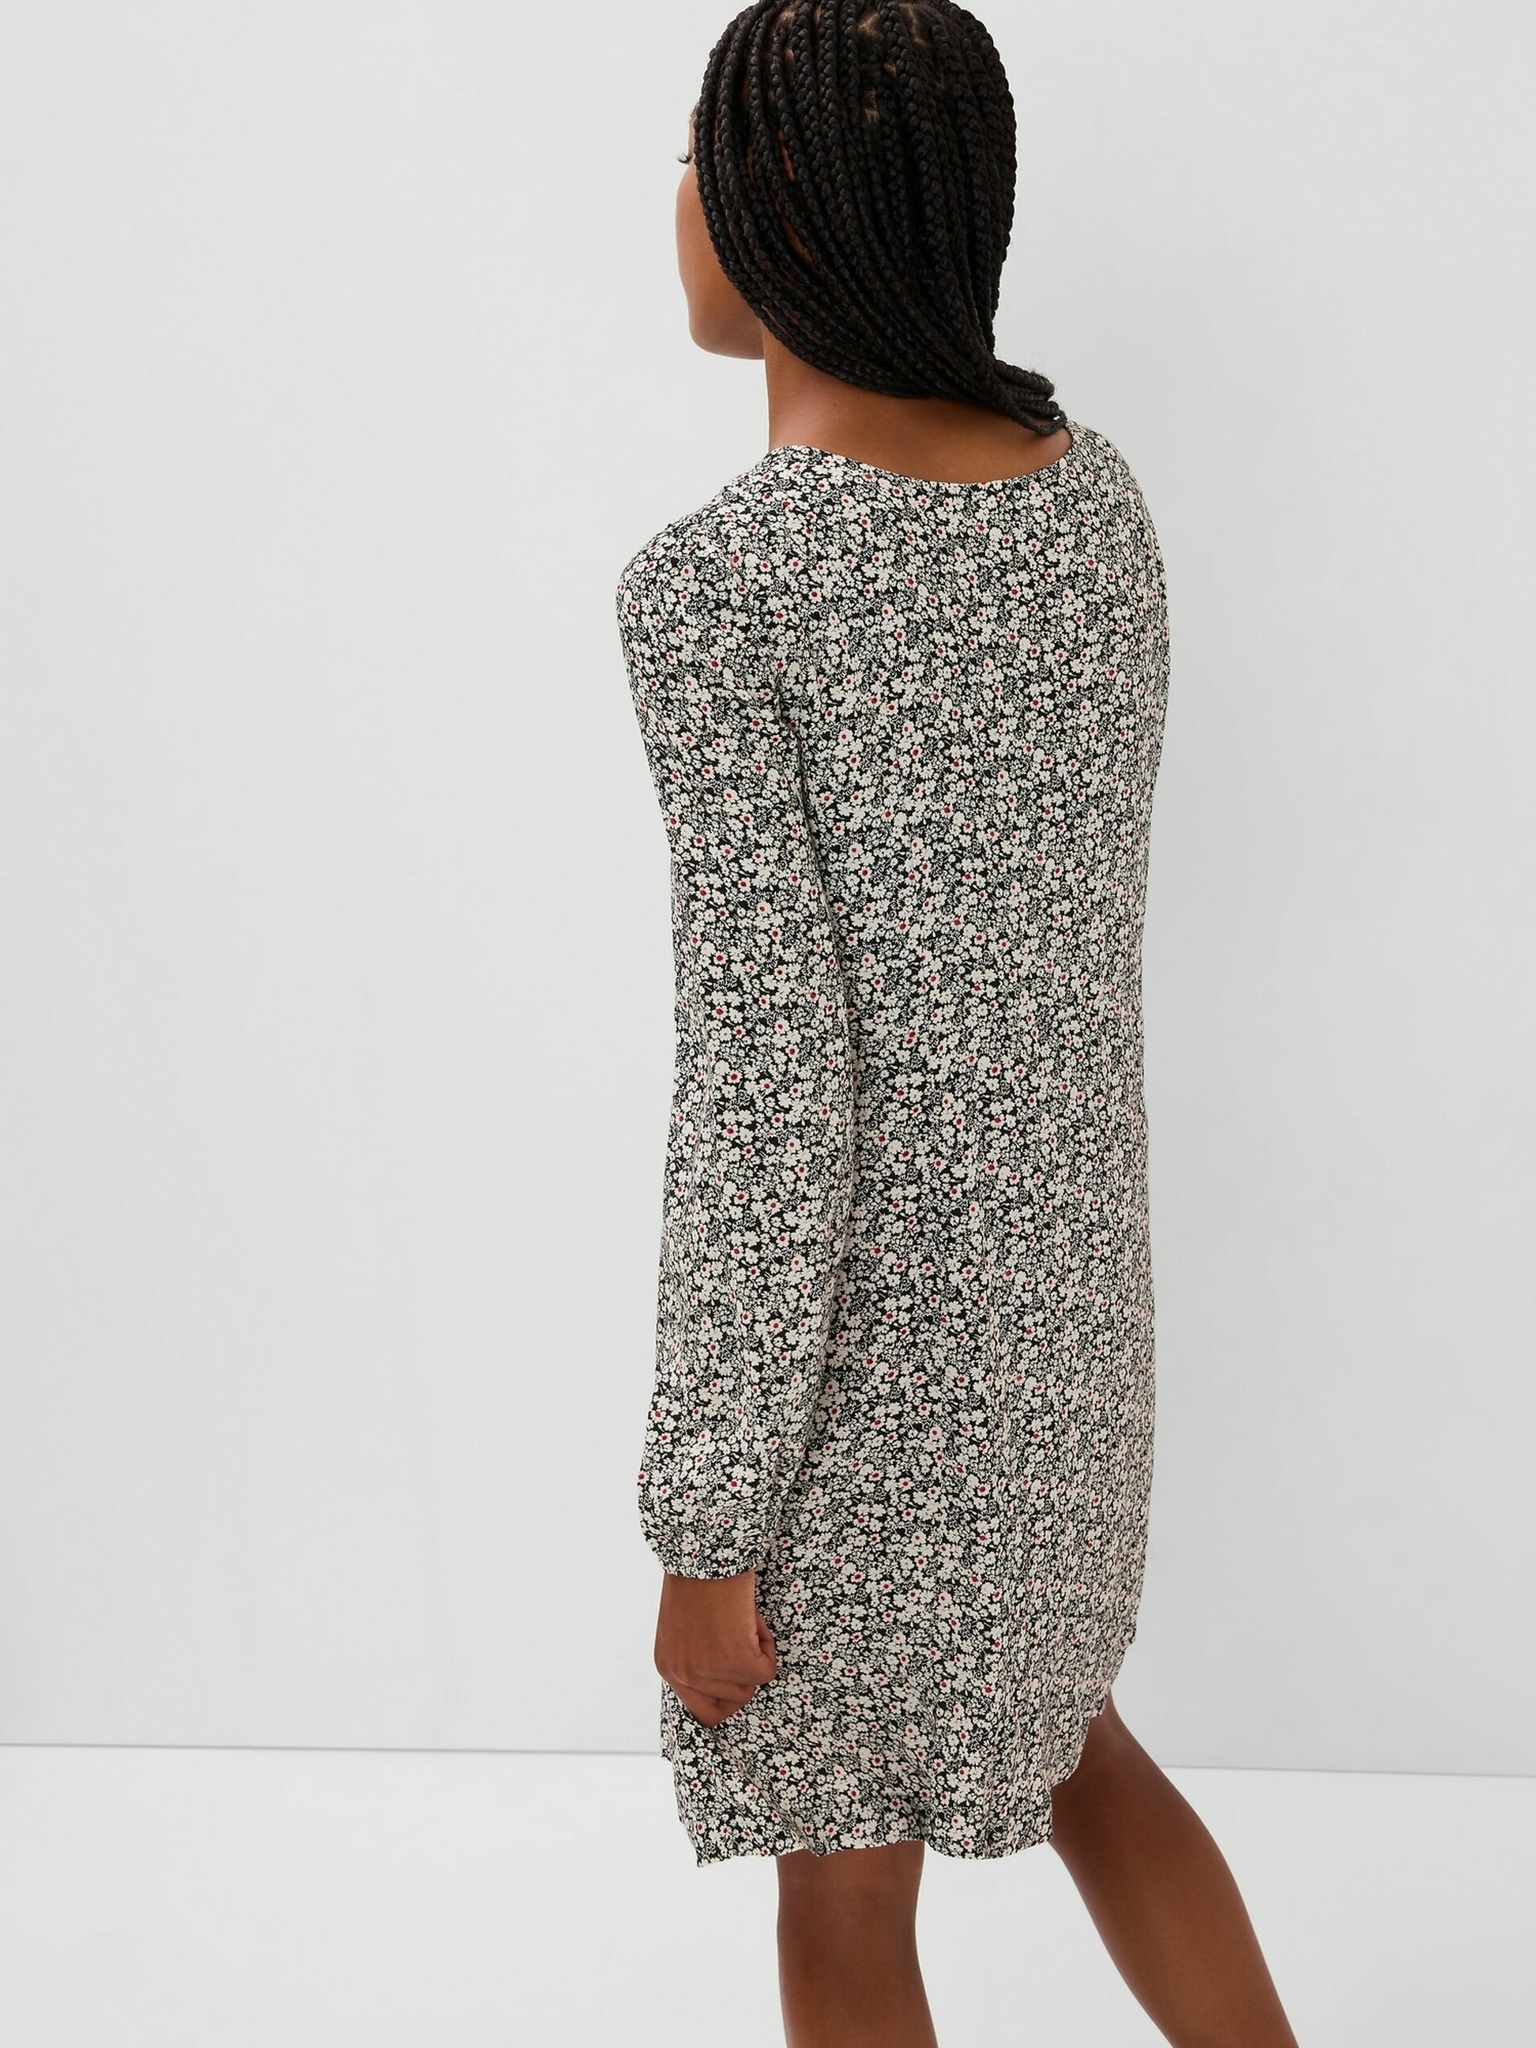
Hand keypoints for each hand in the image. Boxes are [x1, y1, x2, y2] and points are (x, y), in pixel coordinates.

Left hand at [654, 1568, 777, 1726]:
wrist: (704, 1550)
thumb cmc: (697, 1579)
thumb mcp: (684, 1629)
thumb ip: (697, 1657)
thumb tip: (727, 1679)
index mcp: (668, 1667)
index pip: (703, 1713)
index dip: (727, 1697)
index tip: (736, 1675)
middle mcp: (683, 1674)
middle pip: (733, 1702)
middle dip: (745, 1672)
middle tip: (739, 1637)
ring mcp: (707, 1668)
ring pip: (752, 1686)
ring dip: (756, 1654)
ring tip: (742, 1621)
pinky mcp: (734, 1657)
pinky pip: (767, 1669)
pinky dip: (767, 1644)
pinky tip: (751, 1618)